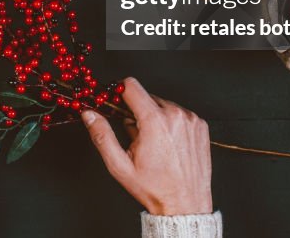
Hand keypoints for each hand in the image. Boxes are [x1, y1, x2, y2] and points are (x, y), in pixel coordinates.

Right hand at [82, 77, 212, 216]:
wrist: (185, 204)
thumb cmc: (154, 188)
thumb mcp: (120, 165)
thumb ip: (102, 135)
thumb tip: (89, 114)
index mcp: (154, 121)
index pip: (131, 86)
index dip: (119, 93)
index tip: (117, 103)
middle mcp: (175, 115)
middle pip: (147, 97)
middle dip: (137, 112)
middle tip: (137, 137)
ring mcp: (191, 119)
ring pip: (163, 105)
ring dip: (155, 118)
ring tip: (155, 144)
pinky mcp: (201, 125)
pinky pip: (179, 113)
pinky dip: (171, 123)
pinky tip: (169, 144)